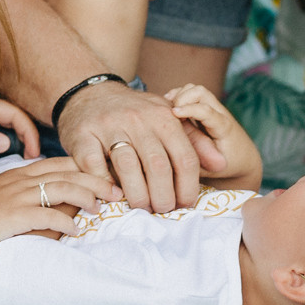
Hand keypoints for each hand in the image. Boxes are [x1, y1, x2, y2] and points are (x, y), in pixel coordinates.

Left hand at [0, 91, 41, 163]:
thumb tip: (6, 143)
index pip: (14, 114)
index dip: (29, 132)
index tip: (33, 154)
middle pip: (15, 117)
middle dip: (29, 135)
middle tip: (34, 159)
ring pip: (9, 124)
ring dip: (22, 138)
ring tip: (27, 159)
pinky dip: (11, 141)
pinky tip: (12, 156)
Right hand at [0, 157, 119, 254]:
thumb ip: (20, 192)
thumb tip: (45, 200)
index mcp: (18, 173)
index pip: (59, 163)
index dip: (85, 168)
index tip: (105, 177)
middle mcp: (22, 180)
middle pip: (68, 173)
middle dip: (96, 180)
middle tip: (117, 192)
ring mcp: (18, 197)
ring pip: (63, 189)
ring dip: (86, 197)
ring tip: (101, 208)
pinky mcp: (14, 216)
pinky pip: (47, 216)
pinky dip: (65, 222)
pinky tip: (75, 230)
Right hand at [57, 80, 225, 212]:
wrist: (88, 93)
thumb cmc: (133, 113)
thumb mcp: (165, 117)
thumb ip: (193, 140)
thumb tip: (220, 163)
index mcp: (163, 116)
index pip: (184, 158)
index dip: (187, 188)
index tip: (184, 205)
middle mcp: (138, 119)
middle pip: (158, 167)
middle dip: (163, 197)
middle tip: (162, 211)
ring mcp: (109, 126)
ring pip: (128, 167)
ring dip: (137, 195)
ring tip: (141, 207)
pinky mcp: (83, 135)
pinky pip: (95, 167)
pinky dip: (104, 185)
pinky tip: (112, 195)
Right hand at [165, 84, 261, 180]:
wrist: (243, 158)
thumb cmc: (226, 165)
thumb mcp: (210, 166)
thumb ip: (194, 155)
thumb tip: (172, 144)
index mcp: (224, 128)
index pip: (207, 111)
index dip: (189, 109)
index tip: (174, 113)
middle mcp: (220, 113)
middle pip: (200, 92)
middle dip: (182, 98)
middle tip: (170, 115)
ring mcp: (213, 107)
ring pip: (194, 89)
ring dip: (179, 96)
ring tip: (168, 112)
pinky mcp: (206, 107)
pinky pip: (190, 93)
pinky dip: (177, 97)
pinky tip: (169, 110)